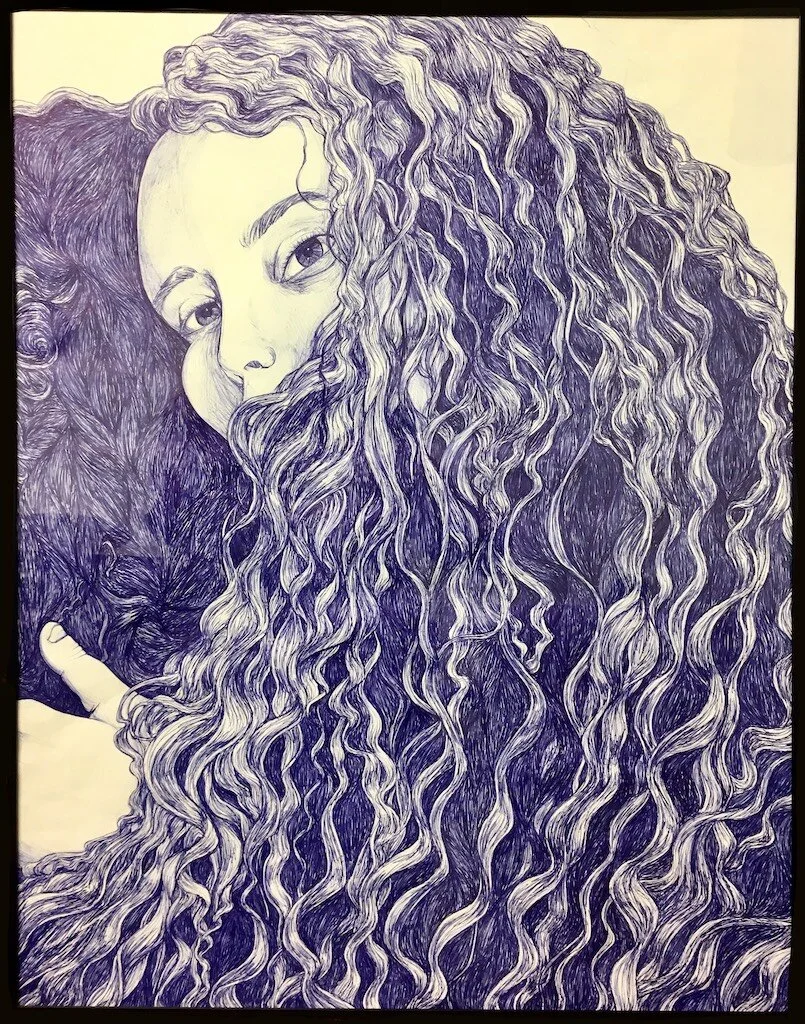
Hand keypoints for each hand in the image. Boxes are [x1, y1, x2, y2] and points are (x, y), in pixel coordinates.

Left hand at [18, 623, 145, 865]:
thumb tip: (49, 631)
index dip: (30, 722)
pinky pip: (14, 827)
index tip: (50, 732)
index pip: (17, 714)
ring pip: (10, 780)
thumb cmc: (151, 754)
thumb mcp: (122, 706)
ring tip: (61, 785)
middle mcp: (32, 765)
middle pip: (11, 746)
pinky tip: (55, 815)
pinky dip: (27, 819)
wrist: (170, 820)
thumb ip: (80, 669)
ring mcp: (29, 804)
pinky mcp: (31, 839)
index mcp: (53, 729)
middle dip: (28, 751)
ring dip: (28, 781)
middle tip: (60, 761)